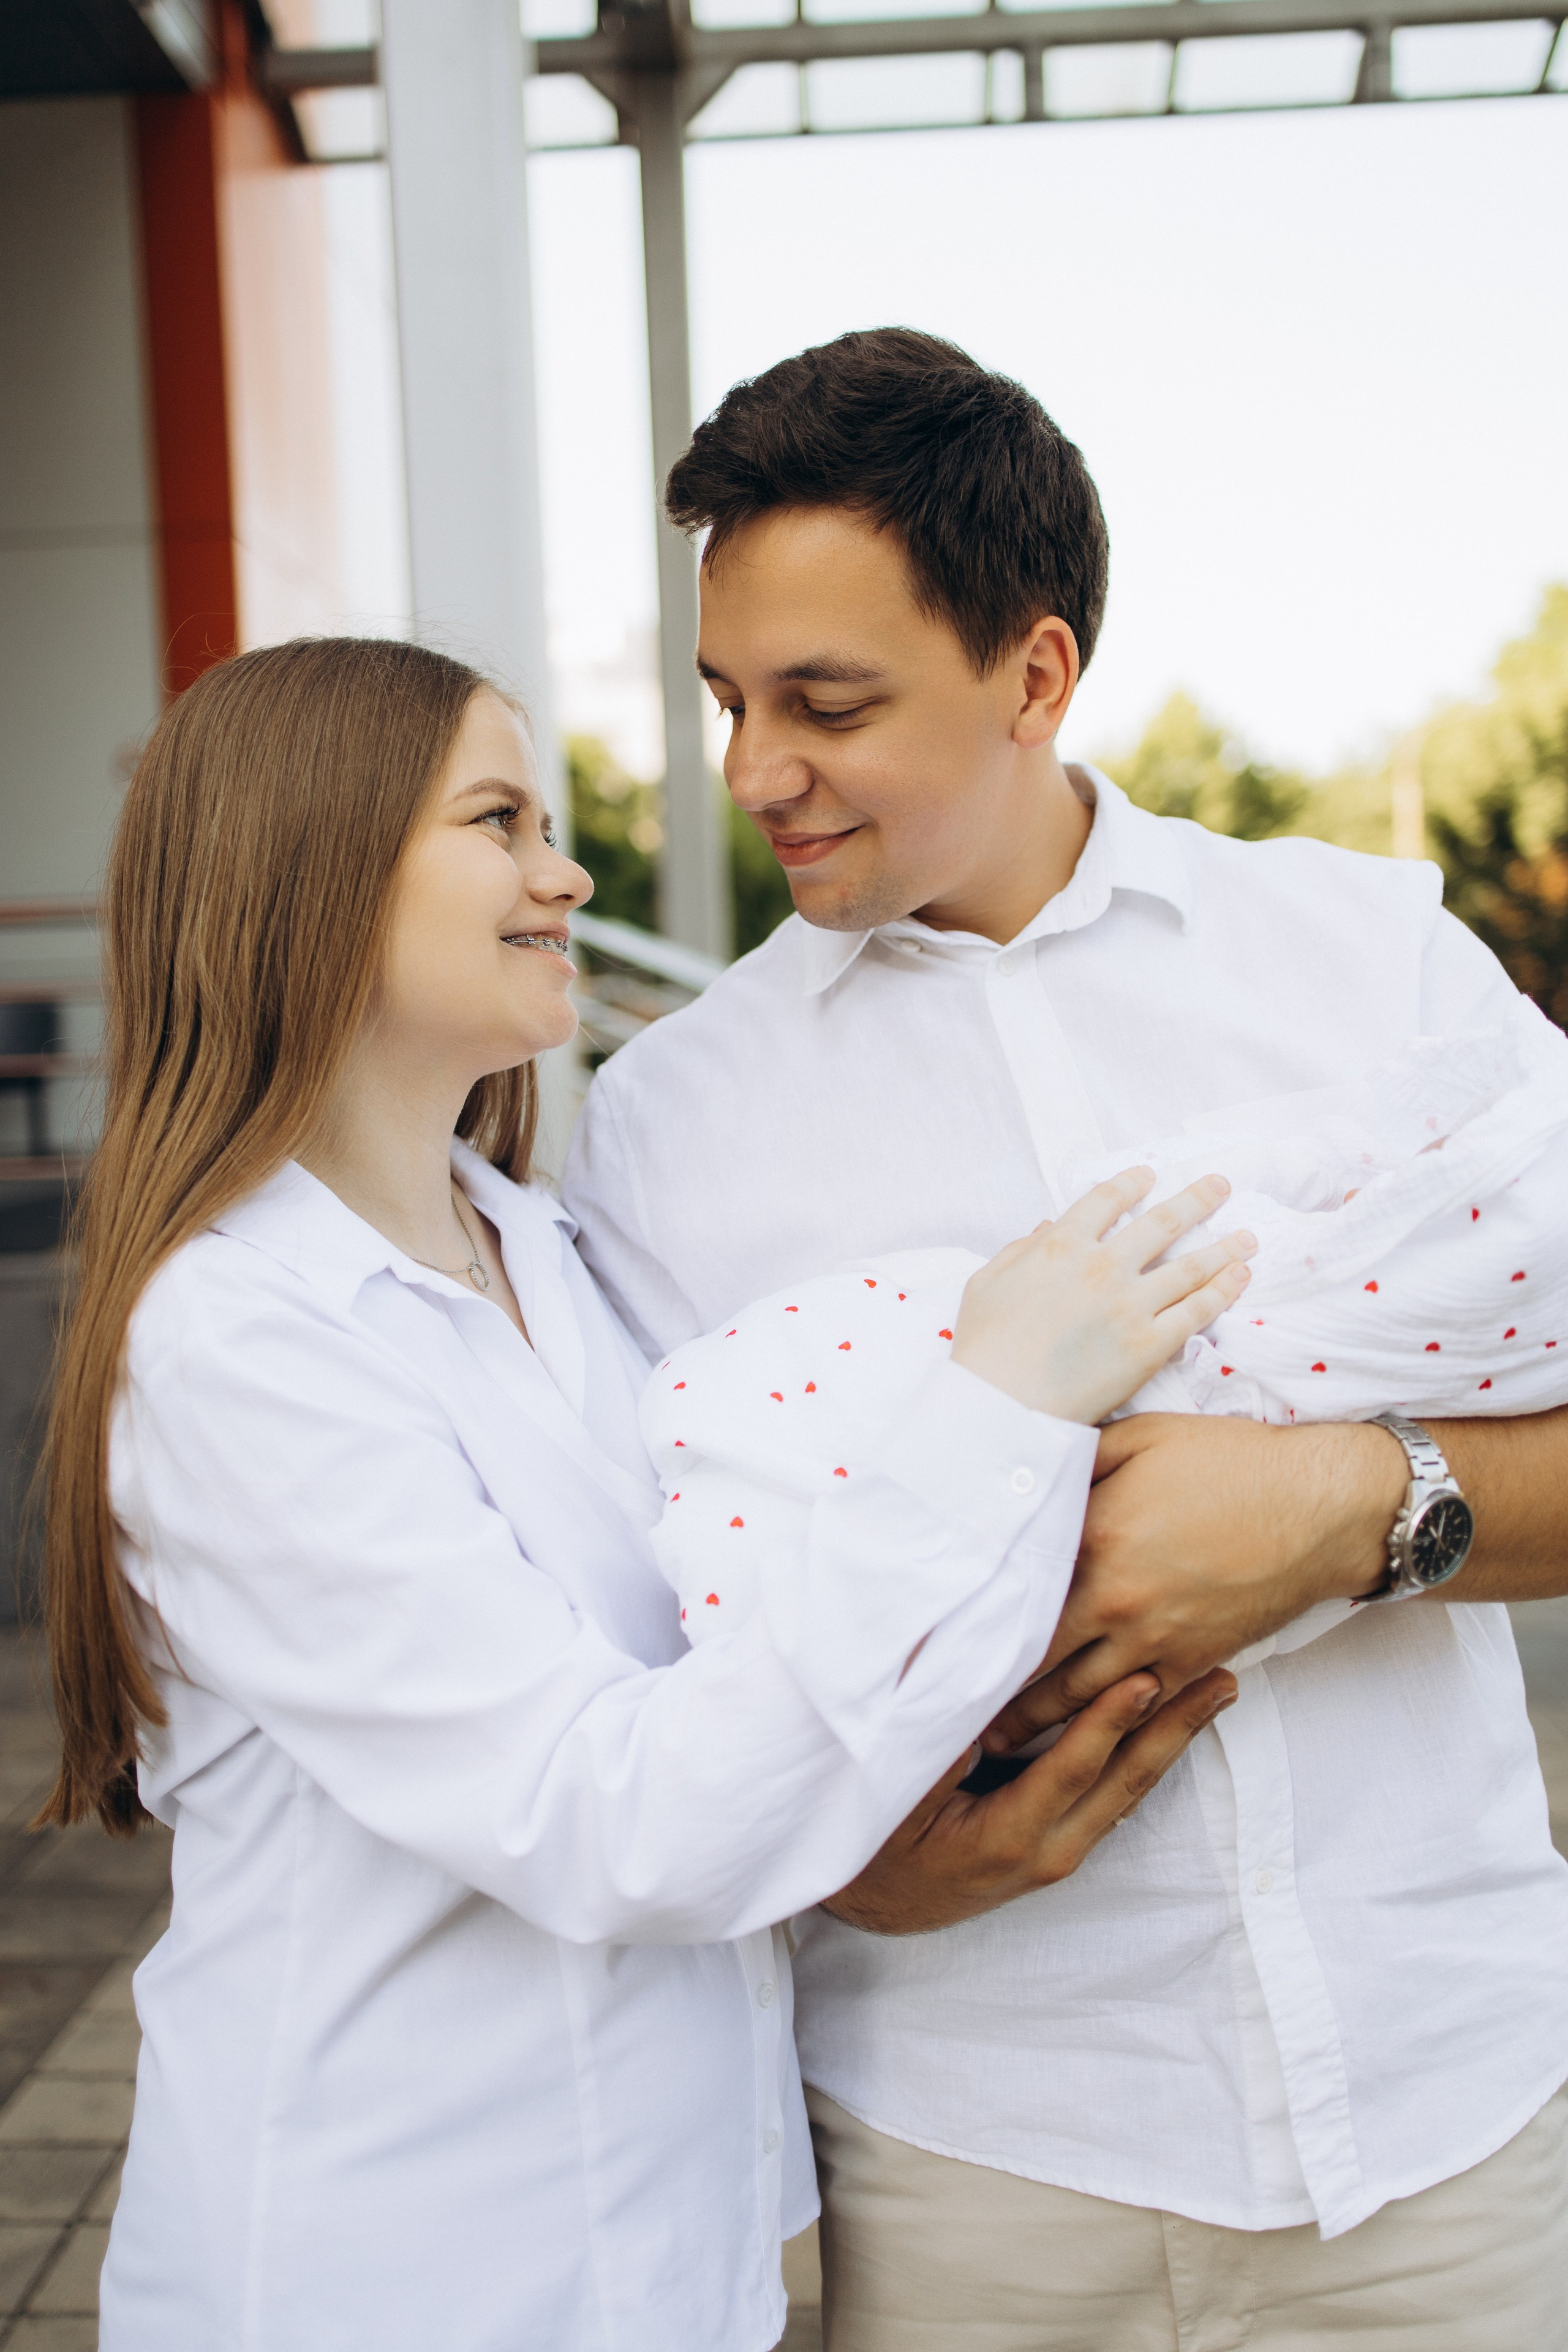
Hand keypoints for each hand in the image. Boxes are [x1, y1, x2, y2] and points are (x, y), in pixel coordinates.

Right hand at [820, 1668, 1237, 1934]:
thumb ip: (936, 1750)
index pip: (1071, 1770)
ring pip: (1126, 1788)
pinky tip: (1168, 1724)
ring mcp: (1057, 1851)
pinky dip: (1142, 1752)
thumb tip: (973, 1692)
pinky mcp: (1057, 1844)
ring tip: (1214, 1691)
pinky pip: (1110, 1795)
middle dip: (1175, 1726)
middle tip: (1222, 1680)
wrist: (874, 1906)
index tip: (1146, 1679)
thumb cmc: (878, 1847)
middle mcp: (1046, 1850)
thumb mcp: (897, 1800)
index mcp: (1008, 1838)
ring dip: (1172, 1737)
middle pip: (1123, 1780)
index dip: (1107, 1722)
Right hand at [950, 1169, 1255, 1424]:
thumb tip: (1048, 1226)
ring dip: (1224, 1246)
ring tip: (1247, 1236)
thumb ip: (1020, 1249)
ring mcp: (1131, 1304)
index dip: (1131, 1183)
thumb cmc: (982, 1348)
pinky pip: (1197, 1311)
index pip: (1106, 1199)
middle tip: (1221, 1186)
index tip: (1148, 1176)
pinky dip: (1223, 1291)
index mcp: (1060, 1245)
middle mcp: (1102, 1266)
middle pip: (1163, 1222)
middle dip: (1197, 1199)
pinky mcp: (1150, 1344)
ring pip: (1190, 1266)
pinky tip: (1240, 1277)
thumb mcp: (986, 1283)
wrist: (1002, 1405)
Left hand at [981, 1414, 1408, 1748]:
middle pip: (1031, 1664)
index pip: (1011, 1595)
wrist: (1319, 1506)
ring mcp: (1156, 1639)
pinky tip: (1069, 1744)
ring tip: (988, 1746)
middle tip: (941, 1718)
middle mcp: (1115, 1600)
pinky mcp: (1193, 1663)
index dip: (966, 1626)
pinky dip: (1097, 1729)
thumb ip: (1075, 1458)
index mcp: (1092, 1540)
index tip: (926, 1648)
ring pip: (1076, 1702)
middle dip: (985, 1695)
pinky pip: (1134, 1710)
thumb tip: (1025, 1467)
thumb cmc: (1226, 1461)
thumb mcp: (1139, 1438)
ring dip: (1030, 1727)